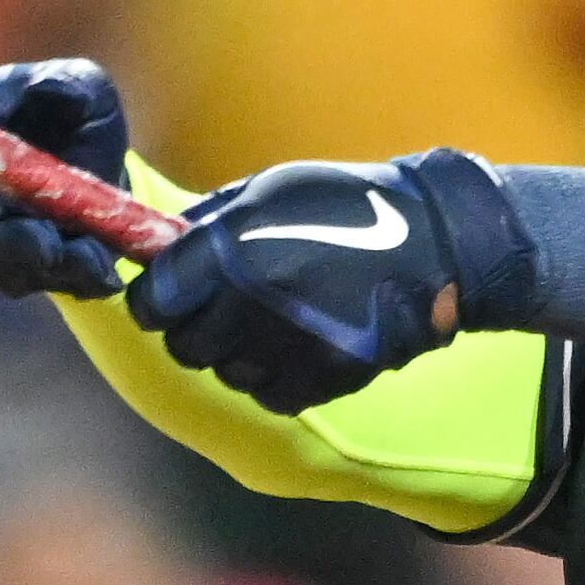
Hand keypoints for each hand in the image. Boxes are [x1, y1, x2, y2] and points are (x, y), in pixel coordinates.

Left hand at [128, 154, 513, 412]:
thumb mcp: (267, 190)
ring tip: (268, 321)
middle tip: (219, 308)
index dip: (154, 300)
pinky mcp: (322, 380)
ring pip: (225, 373)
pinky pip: (268, 394)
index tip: (167, 294)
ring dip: (235, 353)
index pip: (151, 303)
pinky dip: (274, 377)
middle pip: (183, 346)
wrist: (432, 244)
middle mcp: (250, 305)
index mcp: (229, 251)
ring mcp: (286, 348)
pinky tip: (295, 345)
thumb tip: (159, 248)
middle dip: (192, 328)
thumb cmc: (343, 203)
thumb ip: (208, 225)